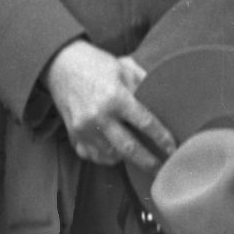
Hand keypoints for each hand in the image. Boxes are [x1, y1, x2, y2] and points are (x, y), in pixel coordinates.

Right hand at [43, 41, 174, 169]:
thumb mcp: (124, 67)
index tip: (173, 148)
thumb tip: (163, 103)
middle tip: (161, 169)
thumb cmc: (96, 64)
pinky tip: (114, 151)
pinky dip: (106, 157)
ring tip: (138, 156)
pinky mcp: (73, 134)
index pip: (145, 123)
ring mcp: (84, 128)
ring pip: (111, 156)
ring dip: (126, 158)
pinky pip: (93, 156)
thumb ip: (144, 85)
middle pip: (129, 149)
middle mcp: (99, 116)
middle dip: (148, 162)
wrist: (60, 65)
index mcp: (115, 97)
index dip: (162, 138)